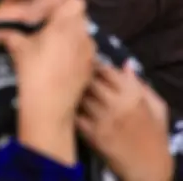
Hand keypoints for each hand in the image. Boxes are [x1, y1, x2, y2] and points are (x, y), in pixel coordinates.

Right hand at [0, 0, 93, 164]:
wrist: (50, 105)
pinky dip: (77, 52)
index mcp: (65, 24)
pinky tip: (62, 63)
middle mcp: (82, 34)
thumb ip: (7, 35)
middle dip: (68, 19)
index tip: (53, 11)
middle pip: (81, 17)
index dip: (66, 3)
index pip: (76, 1)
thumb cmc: (32, 70)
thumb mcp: (17, 48)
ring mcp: (90, 51)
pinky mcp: (92, 66)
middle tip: (50, 28)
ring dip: (73, 36)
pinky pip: (87, 51)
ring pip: (85, 34)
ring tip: (55, 46)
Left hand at [77, 63, 172, 180]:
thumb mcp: (156, 107)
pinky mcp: (92, 134)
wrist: (148, 166)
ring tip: (76, 94)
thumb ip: (140, 84)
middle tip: (80, 80)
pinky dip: (74, 112)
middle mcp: (117, 104)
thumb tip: (126, 64)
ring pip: (80, 97)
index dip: (95, 66)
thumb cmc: (154, 134)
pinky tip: (77, 111)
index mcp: (133, 94)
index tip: (89, 65)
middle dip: (83, 79)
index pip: (105, 70)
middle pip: (89, 81)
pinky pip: (76, 115)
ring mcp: (103, 119)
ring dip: (77, 95)